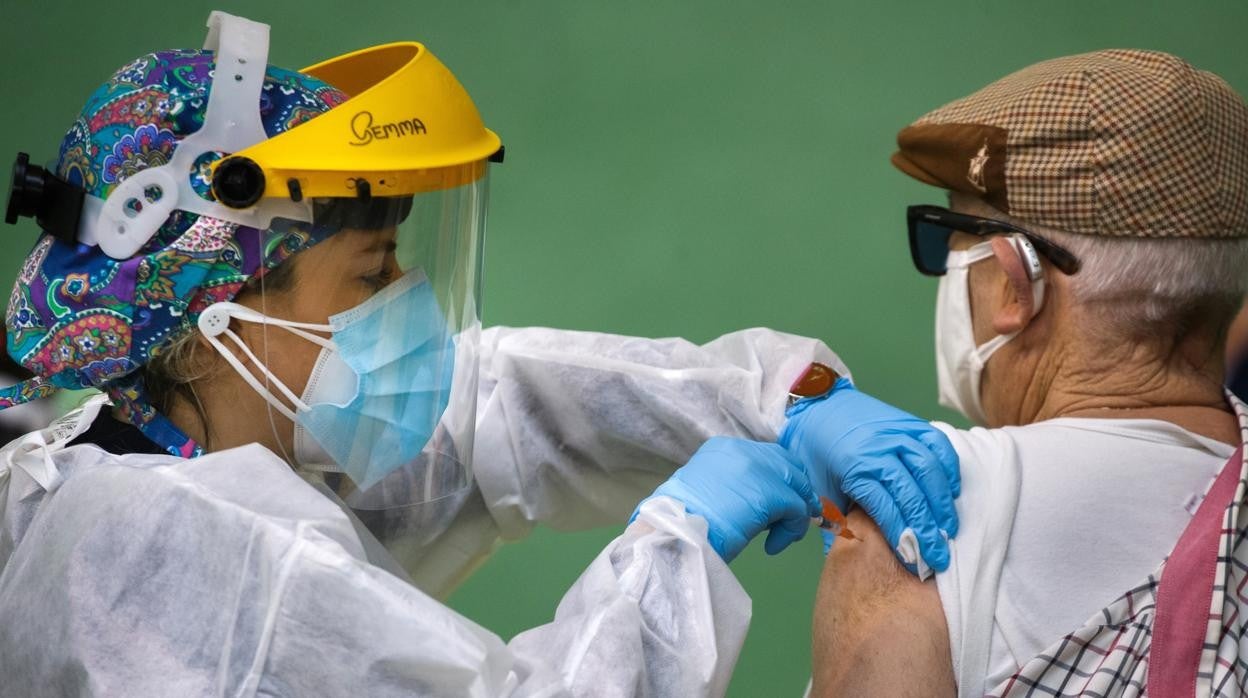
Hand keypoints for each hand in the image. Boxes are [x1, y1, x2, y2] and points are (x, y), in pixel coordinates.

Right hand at [634, 436, 820, 562]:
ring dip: (796, 514)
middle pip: (787, 465)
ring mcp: (759, 470)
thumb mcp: (703, 489)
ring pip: (796, 487)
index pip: (766, 456)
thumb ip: (731, 488)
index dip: (779, 478)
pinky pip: (797, 510)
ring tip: (785, 536)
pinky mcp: (770, 494)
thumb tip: (755, 504)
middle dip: (797, 491)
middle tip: (798, 517)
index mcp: (724, 448)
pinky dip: (791, 530)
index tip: (783, 500)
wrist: (676, 531)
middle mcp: (744, 451)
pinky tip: (773, 547)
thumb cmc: (680, 519)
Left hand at [778, 379, 959, 572]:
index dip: (904, 538)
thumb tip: (853, 559)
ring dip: (942, 502)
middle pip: (913, 494)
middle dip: (929, 530)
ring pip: (929, 470)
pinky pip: (937, 443)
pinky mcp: (908, 421)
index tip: (915, 561)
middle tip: (939, 556)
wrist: (814, 407)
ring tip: (948, 528)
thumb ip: (837, 522)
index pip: (887, 509)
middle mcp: (879, 449)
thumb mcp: (819, 489)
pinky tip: (951, 490)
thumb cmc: (815, 452)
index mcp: (854, 468)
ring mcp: (896, 432)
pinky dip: (948, 467)